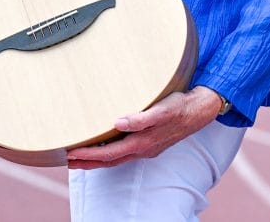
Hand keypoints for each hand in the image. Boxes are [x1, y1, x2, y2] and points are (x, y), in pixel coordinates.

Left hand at [66, 87, 222, 168]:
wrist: (200, 110)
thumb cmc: (180, 107)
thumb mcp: (162, 110)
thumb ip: (141, 118)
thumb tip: (118, 122)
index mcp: (142, 143)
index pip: (109, 154)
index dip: (89, 156)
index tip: (71, 154)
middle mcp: (143, 149)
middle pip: (110, 161)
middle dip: (88, 162)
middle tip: (68, 161)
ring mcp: (147, 147)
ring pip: (117, 158)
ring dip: (98, 160)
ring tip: (82, 158)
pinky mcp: (151, 142)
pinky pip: (125, 152)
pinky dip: (111, 153)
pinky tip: (108, 146)